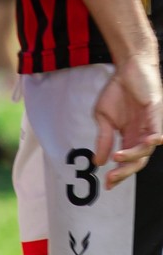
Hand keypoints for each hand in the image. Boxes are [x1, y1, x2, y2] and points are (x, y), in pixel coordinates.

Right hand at [93, 47, 162, 187]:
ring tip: (117, 156)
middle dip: (125, 171)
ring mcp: (151, 127)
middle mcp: (143, 136)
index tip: (107, 184)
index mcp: (130, 138)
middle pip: (139, 161)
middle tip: (111, 178)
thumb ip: (103, 138)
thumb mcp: (103, 117)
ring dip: (133, 155)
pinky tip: (149, 142)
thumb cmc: (118, 92)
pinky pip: (158, 131)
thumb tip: (98, 161)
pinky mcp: (156, 115)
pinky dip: (154, 139)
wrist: (129, 70)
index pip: (127, 162)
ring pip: (147, 149)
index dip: (118, 174)